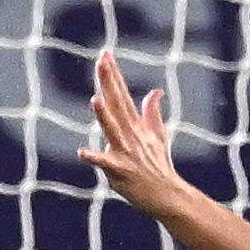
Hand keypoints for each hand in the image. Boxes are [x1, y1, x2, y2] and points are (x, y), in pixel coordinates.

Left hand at [74, 50, 189, 213]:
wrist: (168, 195)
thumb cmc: (159, 166)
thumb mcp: (158, 135)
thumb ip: (153, 112)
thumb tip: (156, 91)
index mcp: (136, 125)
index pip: (122, 95)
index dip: (113, 75)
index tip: (105, 54)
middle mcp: (131, 135)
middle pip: (117, 104)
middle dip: (109, 82)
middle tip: (102, 61)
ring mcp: (126, 152)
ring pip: (113, 130)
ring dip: (104, 115)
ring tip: (95, 99)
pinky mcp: (121, 172)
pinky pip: (106, 164)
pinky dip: (95, 158)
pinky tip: (81, 153)